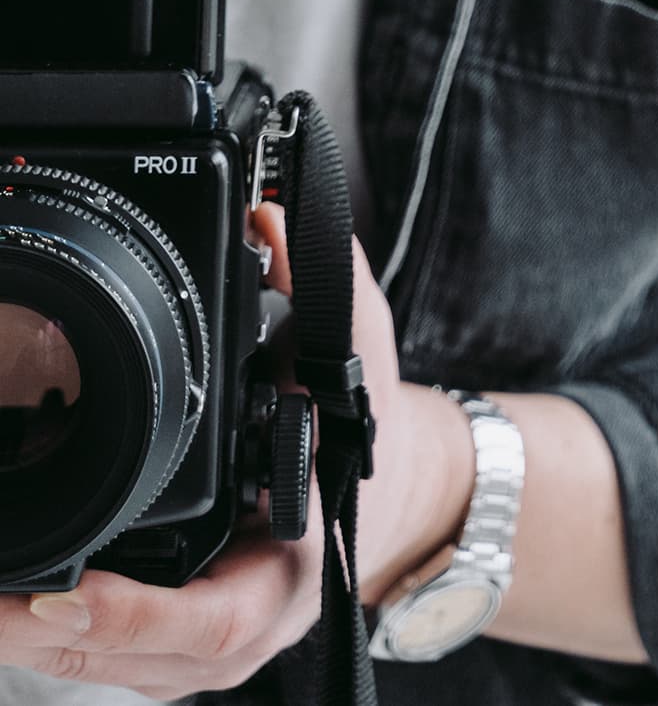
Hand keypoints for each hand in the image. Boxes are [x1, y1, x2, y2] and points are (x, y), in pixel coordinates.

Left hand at [0, 206, 475, 696]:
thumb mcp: (363, 351)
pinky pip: (116, 664)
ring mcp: (218, 647)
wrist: (398, 493)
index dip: (138, 618)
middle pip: (144, 661)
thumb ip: (323, 285)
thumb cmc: (372, 430)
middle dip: (57, 638)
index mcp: (300, 562)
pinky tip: (13, 609)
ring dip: (40, 647)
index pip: (216, 618)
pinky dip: (59, 644)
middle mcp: (258, 621)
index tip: (68, 595)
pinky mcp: (186, 646)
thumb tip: (268, 219)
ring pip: (118, 672)